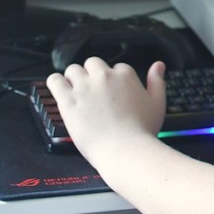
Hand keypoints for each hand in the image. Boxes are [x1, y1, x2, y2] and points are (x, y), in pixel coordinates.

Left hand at [46, 57, 166, 165]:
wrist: (124, 150)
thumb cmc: (142, 131)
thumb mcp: (157, 103)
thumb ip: (157, 81)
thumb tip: (158, 66)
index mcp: (125, 75)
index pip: (116, 68)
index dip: (114, 81)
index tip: (113, 94)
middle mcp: (103, 77)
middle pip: (92, 64)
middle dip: (92, 75)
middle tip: (93, 92)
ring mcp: (84, 88)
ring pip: (72, 70)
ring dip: (74, 78)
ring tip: (76, 92)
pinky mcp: (68, 100)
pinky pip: (55, 81)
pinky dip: (55, 82)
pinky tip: (59, 89)